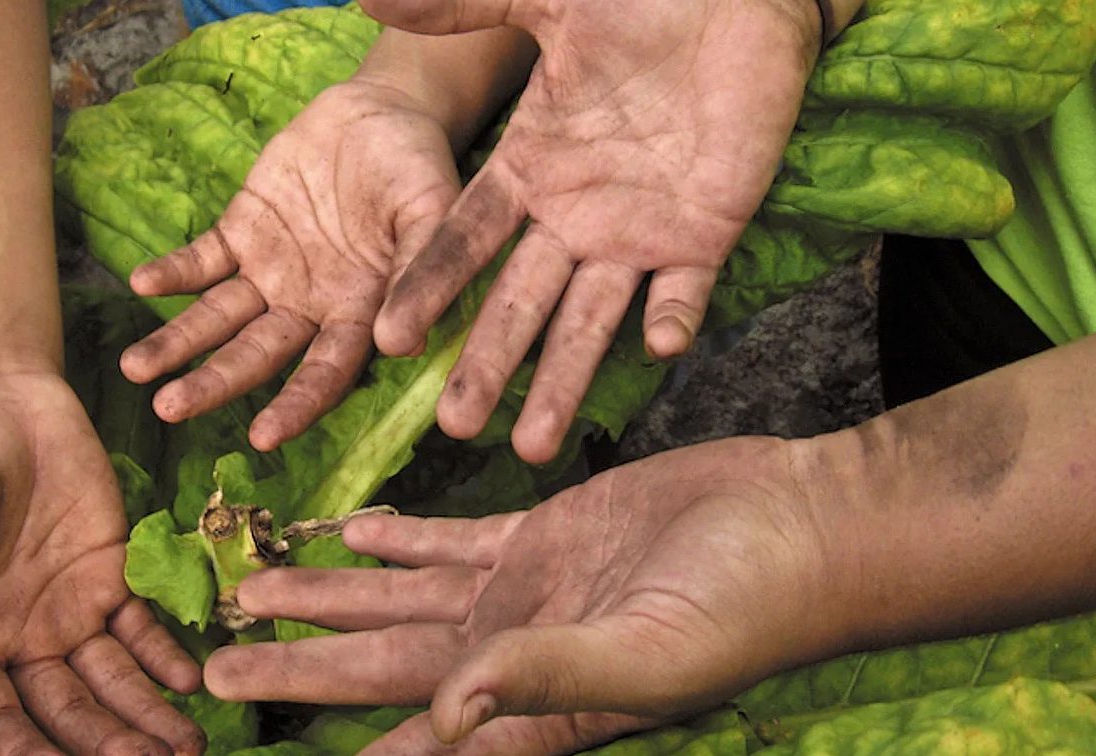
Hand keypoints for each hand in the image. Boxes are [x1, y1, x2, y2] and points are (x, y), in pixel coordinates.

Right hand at [0, 370, 204, 754]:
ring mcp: (72, 609)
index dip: (25, 751)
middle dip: (107, 744)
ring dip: (147, 715)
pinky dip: (167, 655)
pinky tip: (191, 680)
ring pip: (114, 679)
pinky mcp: (114, 572)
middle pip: (69, 710)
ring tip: (185, 746)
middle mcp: (25, 640)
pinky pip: (144, 626)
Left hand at [120, 79, 461, 450]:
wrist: (382, 115)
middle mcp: (310, 304)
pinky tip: (142, 284)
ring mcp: (272, 270)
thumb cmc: (419, 170)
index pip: (326, 372)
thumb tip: (401, 345)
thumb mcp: (435, 214)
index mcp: (360, 312)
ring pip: (219, 318)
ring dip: (177, 343)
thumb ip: (420, 271)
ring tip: (134, 369)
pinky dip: (173, 273)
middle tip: (169, 408)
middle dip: (213, 383)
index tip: (262, 437)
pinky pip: (203, 260)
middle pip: (256, 355)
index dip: (296, 404)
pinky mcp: (244, 230)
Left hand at [202, 437, 846, 753]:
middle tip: (214, 663)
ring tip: (254, 591)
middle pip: (378, 668)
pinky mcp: (541, 533)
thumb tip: (439, 718)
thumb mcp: (648, 653)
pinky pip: (448, 541)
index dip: (340, 751)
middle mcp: (512, 657)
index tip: (254, 748)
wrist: (797, 525)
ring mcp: (521, 593)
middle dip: (297, 667)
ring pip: (398, 601)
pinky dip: (395, 541)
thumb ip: (544, 678)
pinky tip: (348, 534)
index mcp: (531, 706)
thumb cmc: (745, 605)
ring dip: (328, 597)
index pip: (411, 743)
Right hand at [366, 0, 822, 462]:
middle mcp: (574, 215)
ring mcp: (638, 232)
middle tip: (455, 426)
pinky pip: (686, 290)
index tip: (390, 335)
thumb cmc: (637, 0)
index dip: (431, 285)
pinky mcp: (705, 232)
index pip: (467, 239)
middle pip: (518, 303)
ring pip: (590, 320)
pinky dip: (674, 318)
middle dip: (487, 363)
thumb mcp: (545, 0)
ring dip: (563, 380)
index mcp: (529, 169)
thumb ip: (461, 4)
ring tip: (532, 445)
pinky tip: (659, 347)